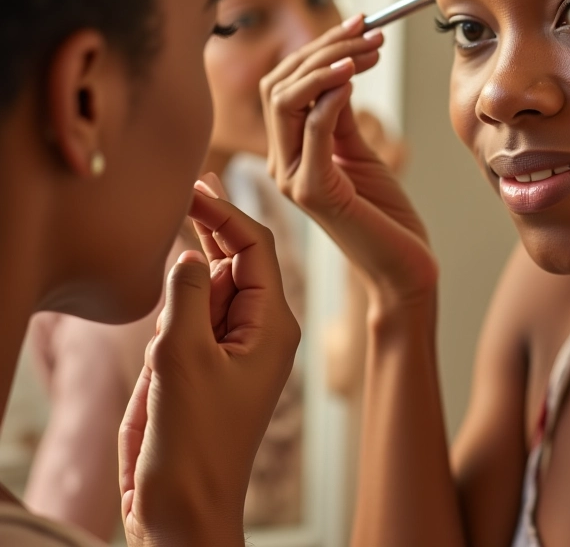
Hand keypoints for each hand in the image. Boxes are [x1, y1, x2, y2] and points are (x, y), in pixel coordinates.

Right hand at [119, 173, 299, 546]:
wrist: (184, 510)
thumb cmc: (193, 443)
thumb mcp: (184, 359)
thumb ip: (186, 297)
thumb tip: (189, 254)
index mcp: (273, 324)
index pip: (257, 248)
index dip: (226, 213)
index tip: (193, 189)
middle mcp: (261, 330)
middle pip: (240, 261)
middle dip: (214, 229)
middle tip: (188, 190)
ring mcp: (235, 347)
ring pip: (215, 288)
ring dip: (192, 275)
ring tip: (177, 277)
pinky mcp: (209, 364)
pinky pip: (196, 317)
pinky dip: (179, 305)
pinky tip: (167, 307)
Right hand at [260, 15, 437, 310]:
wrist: (403, 265)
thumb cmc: (384, 212)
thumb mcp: (359, 151)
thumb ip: (338, 114)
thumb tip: (337, 68)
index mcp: (288, 152)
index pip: (283, 85)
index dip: (318, 49)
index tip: (360, 23)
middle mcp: (281, 163)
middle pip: (279, 85)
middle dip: (324, 49)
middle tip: (369, 32)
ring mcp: (292, 179)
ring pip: (286, 102)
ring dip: (328, 66)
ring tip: (367, 50)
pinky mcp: (314, 193)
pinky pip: (312, 132)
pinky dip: (330, 98)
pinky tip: (355, 78)